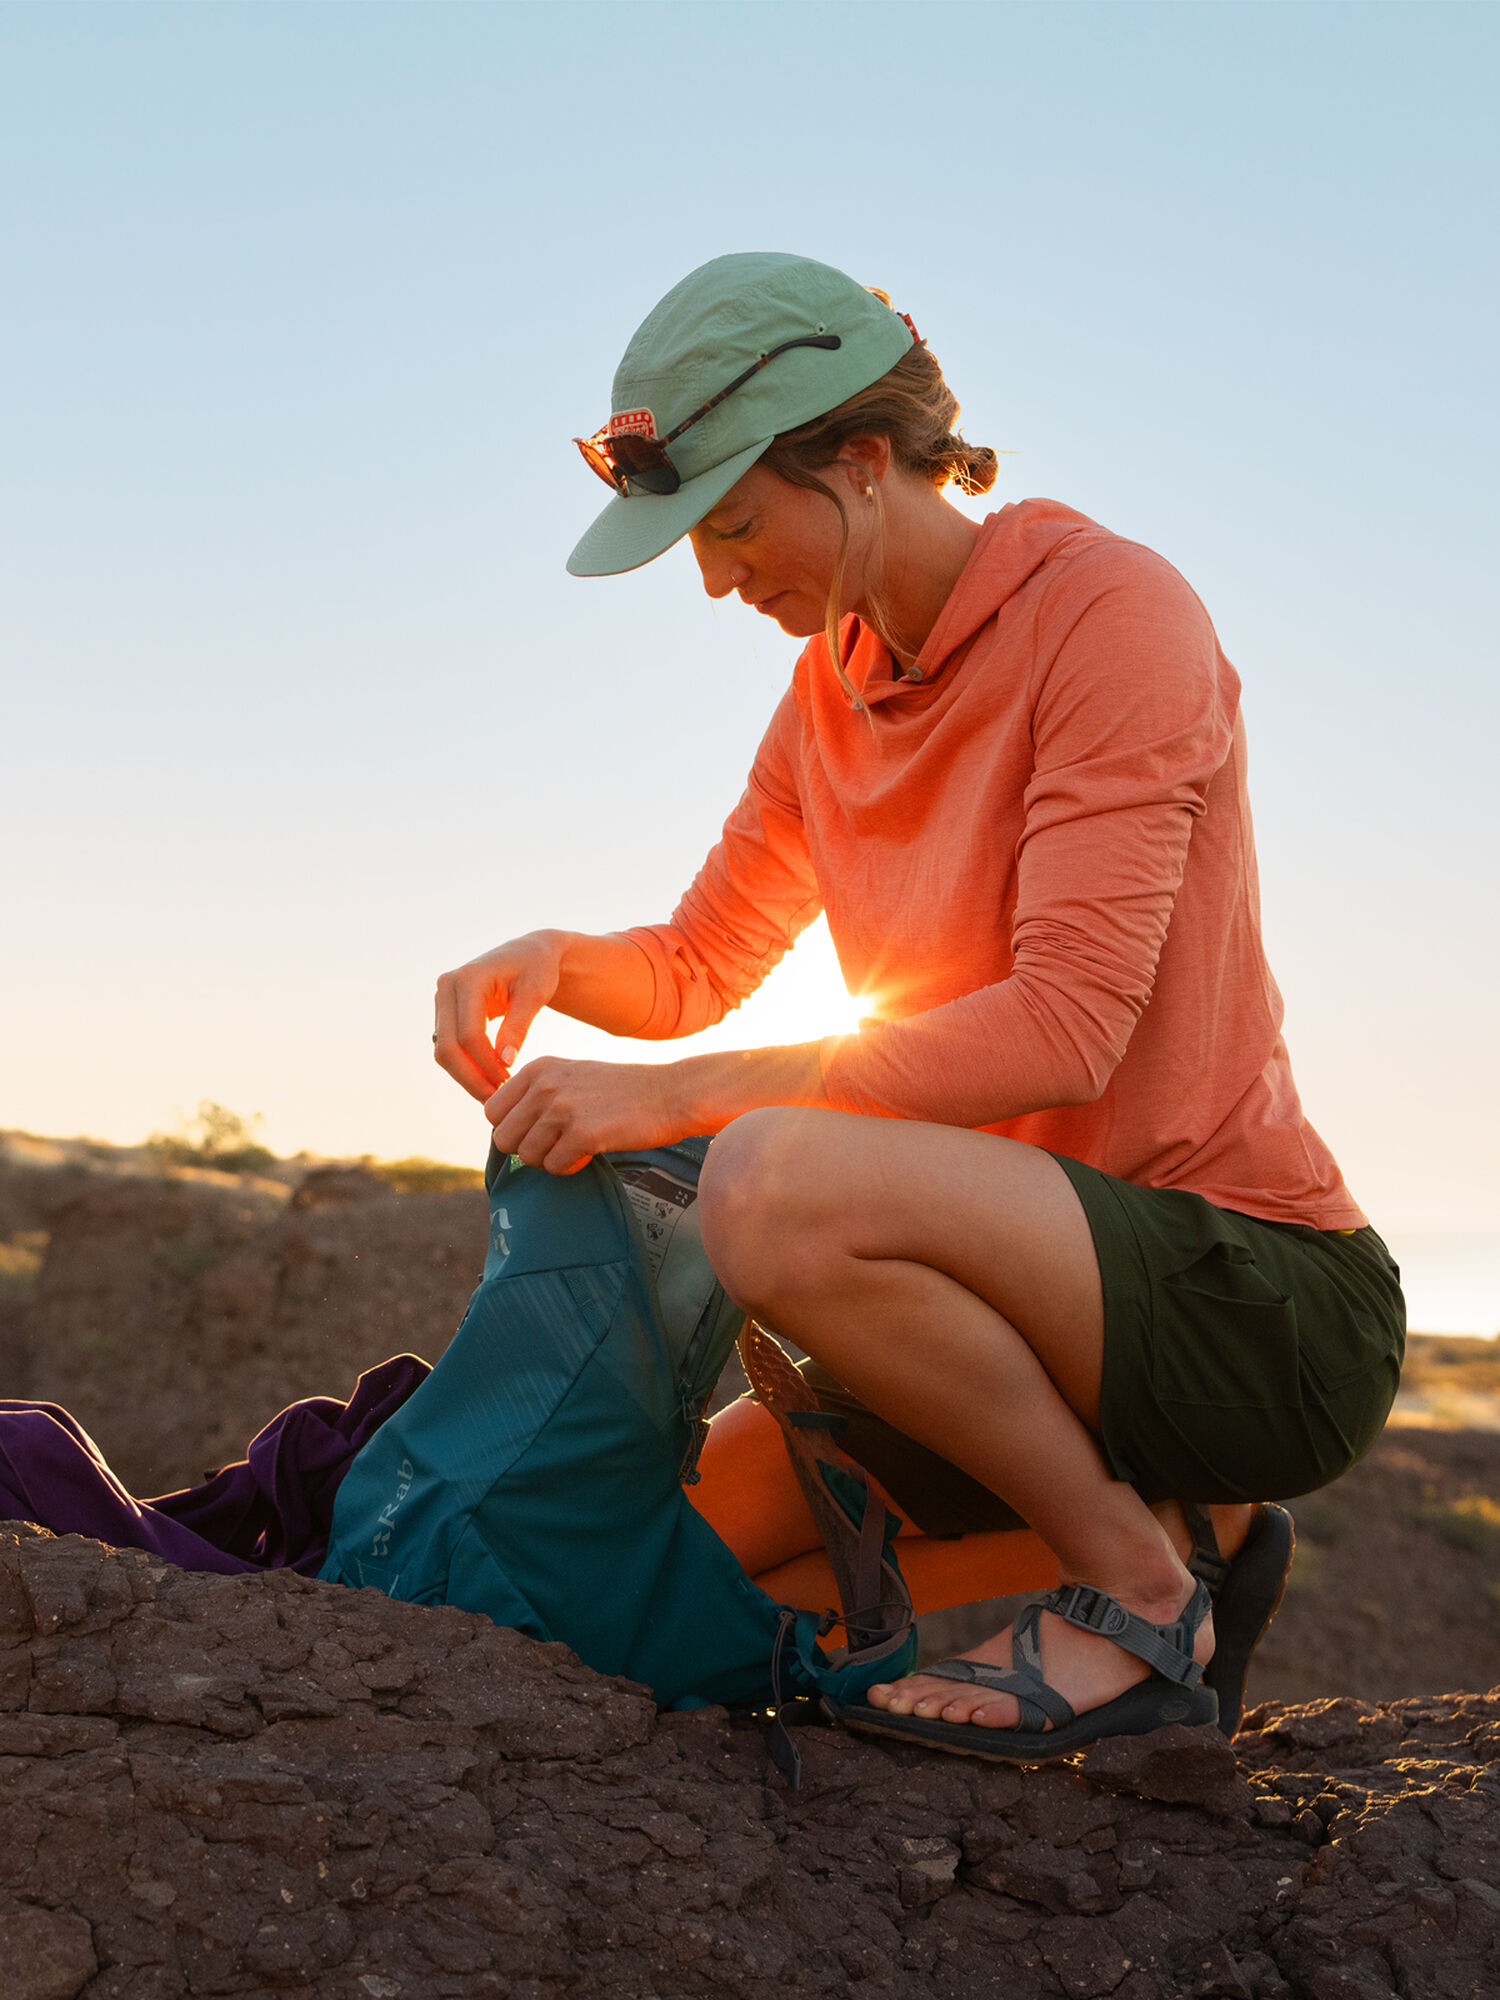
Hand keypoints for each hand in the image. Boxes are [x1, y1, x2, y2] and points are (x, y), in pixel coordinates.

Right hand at [433, 933, 565, 1103]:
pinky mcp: (445, 1012)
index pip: (469, 1035)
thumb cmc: (538, 970)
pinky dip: (465, 1067)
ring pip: (443, 1051)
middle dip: (471, 1078)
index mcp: (468, 978)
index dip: (487, 1065)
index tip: (510, 1084)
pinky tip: (487, 1081)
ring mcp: (442, 999)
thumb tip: (505, 1062)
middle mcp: (447, 987)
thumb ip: (519, 1026)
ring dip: (466, 1076)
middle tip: (496, 1100)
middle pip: (447, 1047)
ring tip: (494, 1094)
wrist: (530, 953)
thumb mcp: (535, 994)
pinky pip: (448, 1047)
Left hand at [485, 1057, 683, 1174]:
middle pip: (503, 1138)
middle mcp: (544, 1085)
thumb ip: (535, 1094)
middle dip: (527, 1149)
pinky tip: (589, 1152)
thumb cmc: (620, 1090)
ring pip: (527, 1156)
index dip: (513, 1128)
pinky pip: (554, 1167)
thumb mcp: (570, 1076)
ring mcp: (563, 1109)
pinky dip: (570, 1167)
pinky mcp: (583, 1134)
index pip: (492, 1111)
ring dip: (550, 1159)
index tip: (538, 1131)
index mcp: (538, 1068)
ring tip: (575, 1146)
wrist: (669, 1094)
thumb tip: (501, 1130)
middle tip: (555, 1144)